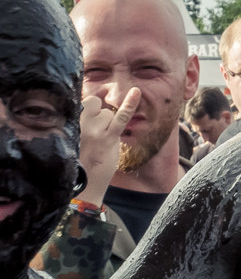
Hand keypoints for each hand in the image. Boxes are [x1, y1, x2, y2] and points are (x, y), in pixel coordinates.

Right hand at [79, 87, 139, 205]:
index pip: (80, 102)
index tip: (90, 109)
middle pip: (93, 102)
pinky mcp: (107, 138)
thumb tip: (96, 98)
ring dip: (109, 124)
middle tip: (96, 132)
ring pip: (108, 113)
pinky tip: (136, 91)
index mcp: (66, 124)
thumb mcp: (72, 137)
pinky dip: (130, 104)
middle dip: (98, 113)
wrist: (83, 187)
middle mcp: (77, 124)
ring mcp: (93, 131)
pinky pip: (121, 117)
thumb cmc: (78, 161)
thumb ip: (80, 120)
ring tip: (101, 143)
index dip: (88, 106)